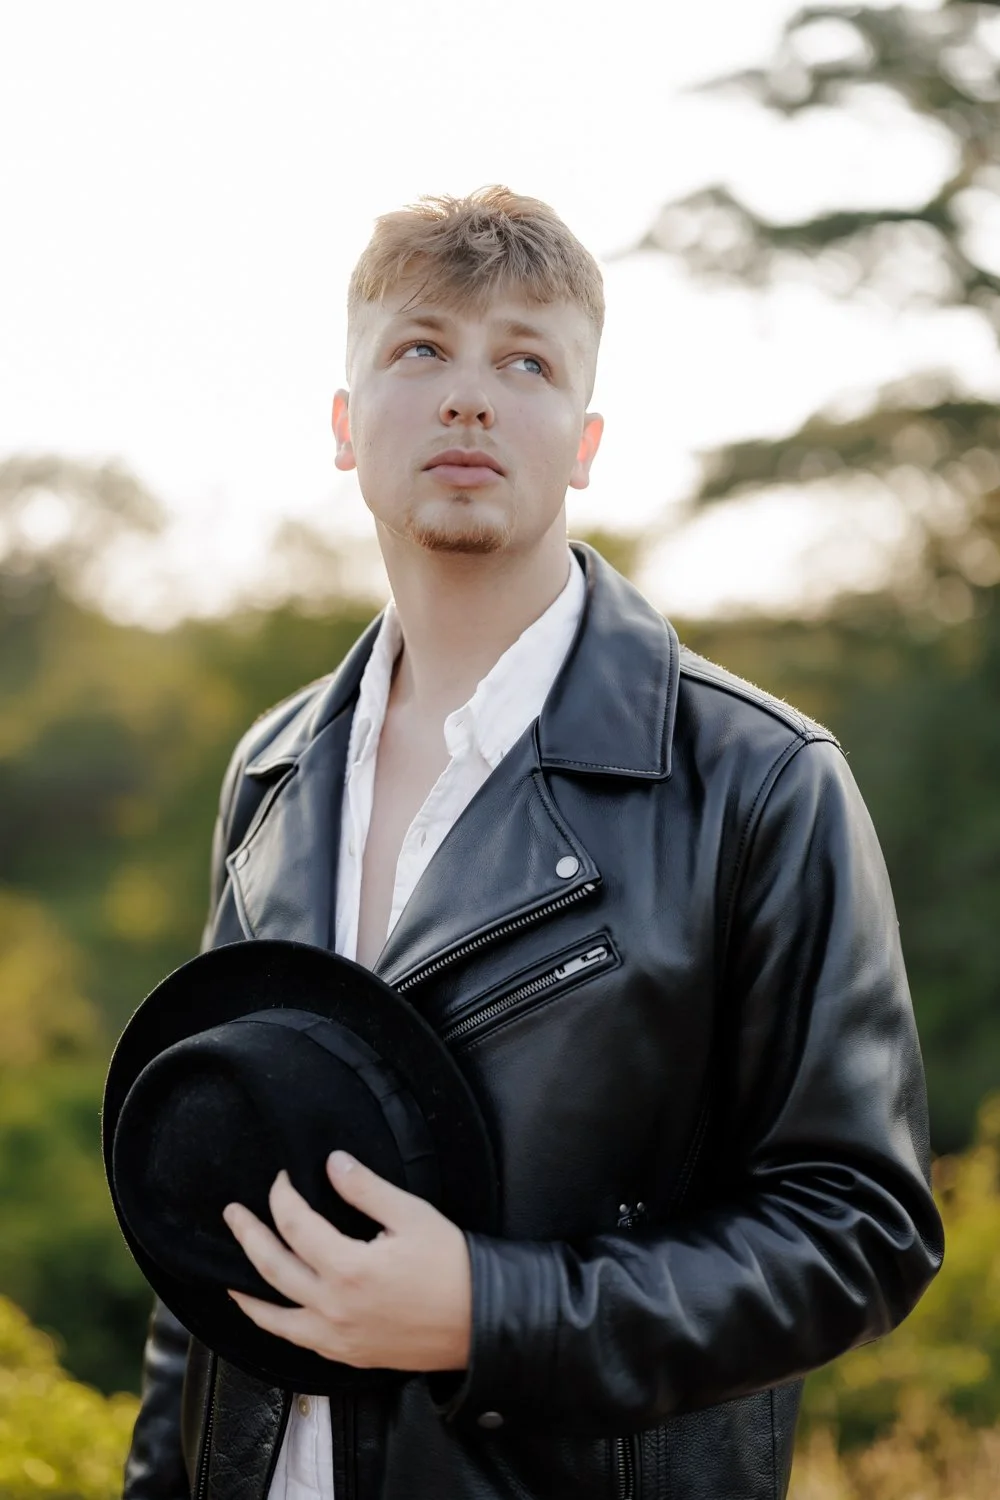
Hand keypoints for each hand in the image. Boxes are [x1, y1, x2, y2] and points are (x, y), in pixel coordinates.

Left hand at [222, 1151, 471, 1371]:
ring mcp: (337, 1337)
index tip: (282, 1178)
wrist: (480, 1321)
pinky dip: (273, 1323)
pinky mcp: (346, 1355)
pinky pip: (296, 1340)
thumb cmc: (451, 1265)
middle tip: (232, 1213)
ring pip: (274, 1316)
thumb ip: (366, 1189)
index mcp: (348, 1268)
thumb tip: (332, 1163)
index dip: (283, 1196)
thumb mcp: (412, 1214)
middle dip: (248, 1235)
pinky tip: (270, 1311)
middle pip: (272, 1267)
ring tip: (229, 1273)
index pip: (296, 1225)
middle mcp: (333, 1307)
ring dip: (247, 1290)